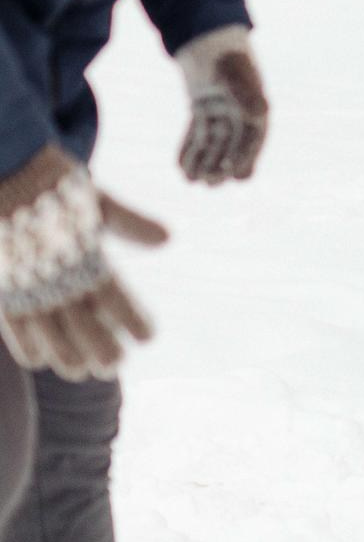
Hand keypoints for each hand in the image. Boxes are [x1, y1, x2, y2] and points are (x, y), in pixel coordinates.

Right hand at [0, 147, 164, 380]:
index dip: (130, 318)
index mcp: (80, 250)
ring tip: (82, 374)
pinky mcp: (2, 283)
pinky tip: (39, 361)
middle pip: (79, 320)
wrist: (3, 168)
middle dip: (97, 345)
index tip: (148, 338)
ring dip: (64, 352)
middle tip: (114, 366)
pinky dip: (24, 343)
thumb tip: (169, 240)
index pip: (111, 295)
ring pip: (44, 328)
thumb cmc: (53, 182)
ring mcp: (22, 280)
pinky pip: (11, 321)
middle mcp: (51, 271)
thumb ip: (129, 223)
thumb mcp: (94, 199)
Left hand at [175, 25, 268, 183]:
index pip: (252, 139)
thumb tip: (259, 111)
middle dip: (221, 165)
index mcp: (255, 106)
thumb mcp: (235, 72)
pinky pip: (198, 132)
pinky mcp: (203, 106)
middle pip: (232, 145)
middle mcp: (240, 111)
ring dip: (203, 161)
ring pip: (213, 142)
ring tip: (190, 179)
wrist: (205, 34)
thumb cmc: (224, 53)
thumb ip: (247, 92)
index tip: (233, 173)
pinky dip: (190, 148)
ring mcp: (221, 109)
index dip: (244, 157)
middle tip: (208, 182)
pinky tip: (180, 165)